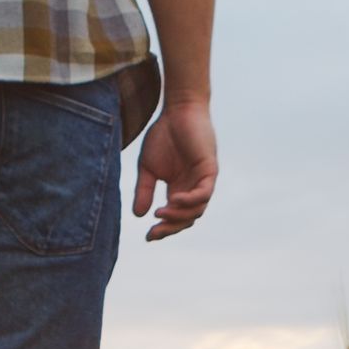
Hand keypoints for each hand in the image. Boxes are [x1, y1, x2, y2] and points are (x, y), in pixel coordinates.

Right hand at [132, 102, 216, 240]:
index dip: (163, 229)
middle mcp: (192, 189)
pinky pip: (203, 193)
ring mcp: (203, 181)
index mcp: (179, 190)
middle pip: (187, 219)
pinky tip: (174, 200)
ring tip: (160, 213)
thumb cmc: (163, 136)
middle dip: (171, 228)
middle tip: (154, 232)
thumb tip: (138, 216)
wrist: (177, 111)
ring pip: (197, 210)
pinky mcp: (209, 170)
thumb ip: (144, 191)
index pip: (174, 218)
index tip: (148, 237)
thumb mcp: (147, 168)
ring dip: (179, 216)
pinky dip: (190, 201)